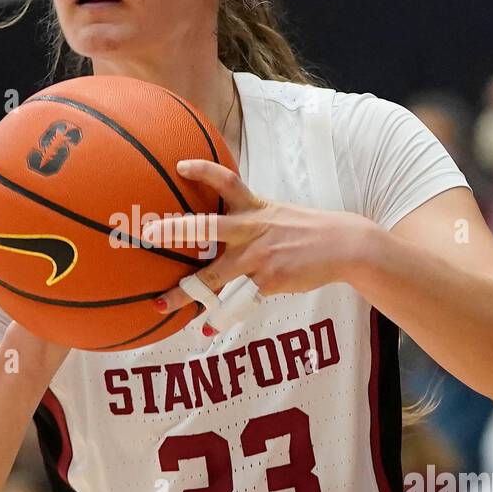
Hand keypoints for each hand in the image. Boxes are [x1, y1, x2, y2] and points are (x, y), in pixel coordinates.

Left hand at [141, 159, 375, 329]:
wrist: (343, 246)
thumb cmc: (306, 230)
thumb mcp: (276, 213)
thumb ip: (249, 216)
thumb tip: (221, 224)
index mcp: (254, 208)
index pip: (227, 182)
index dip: (203, 171)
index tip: (179, 166)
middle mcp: (252, 230)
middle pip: (208, 226)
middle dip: (176, 230)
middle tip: (148, 234)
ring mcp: (259, 257)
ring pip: (215, 276)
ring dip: (186, 292)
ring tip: (161, 304)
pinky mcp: (269, 281)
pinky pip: (237, 301)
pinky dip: (221, 316)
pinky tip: (207, 325)